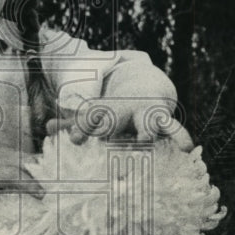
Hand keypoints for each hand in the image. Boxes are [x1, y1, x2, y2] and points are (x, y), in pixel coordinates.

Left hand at [46, 98, 192, 149]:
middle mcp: (124, 112)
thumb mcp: (96, 113)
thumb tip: (48, 129)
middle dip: (111, 128)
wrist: (145, 85)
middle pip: (116, 120)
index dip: (82, 127)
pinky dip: (181, 136)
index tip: (74, 140)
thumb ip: (74, 123)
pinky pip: (174, 128)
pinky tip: (187, 149)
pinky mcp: (163, 120)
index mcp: (105, 111)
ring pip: (145, 123)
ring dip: (144, 131)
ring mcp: (144, 114)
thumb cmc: (115, 109)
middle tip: (105, 137)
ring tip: (144, 139)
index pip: (90, 118)